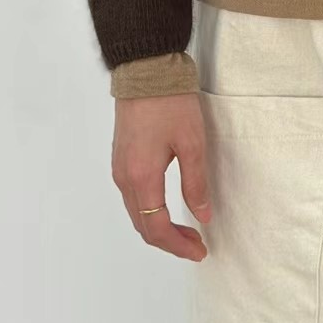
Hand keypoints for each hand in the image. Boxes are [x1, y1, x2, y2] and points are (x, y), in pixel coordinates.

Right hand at [112, 93, 211, 259]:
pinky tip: (168, 208)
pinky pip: (133, 197)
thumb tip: (202, 216)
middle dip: (170, 241)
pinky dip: (150, 211)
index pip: (156, 227)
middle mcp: (124, 178)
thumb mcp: (191, 143)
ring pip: (136, 213)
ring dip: (159, 227)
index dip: (178, 245)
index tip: (201, 251)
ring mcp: (119, 168)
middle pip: (143, 225)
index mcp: (142, 177)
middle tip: (197, 246)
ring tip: (186, 231)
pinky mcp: (121, 158)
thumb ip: (196, 183)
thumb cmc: (171, 103)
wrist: (145, 70)